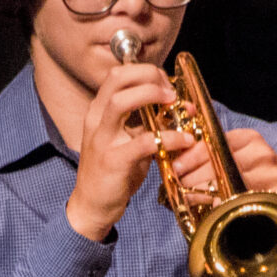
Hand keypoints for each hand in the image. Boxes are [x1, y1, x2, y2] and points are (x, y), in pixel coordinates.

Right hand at [66, 62, 191, 240]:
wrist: (92, 206)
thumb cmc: (114, 171)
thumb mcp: (129, 140)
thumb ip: (149, 122)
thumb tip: (182, 106)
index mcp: (99, 111)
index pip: (118, 74)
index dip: (146, 71)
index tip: (166, 84)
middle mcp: (96, 119)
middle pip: (118, 79)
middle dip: (149, 76)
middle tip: (171, 91)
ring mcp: (102, 139)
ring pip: (121, 102)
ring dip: (151, 95)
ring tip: (173, 103)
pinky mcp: (113, 161)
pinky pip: (142, 142)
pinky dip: (168, 137)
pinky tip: (185, 140)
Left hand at [171, 127, 276, 232]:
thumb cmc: (263, 185)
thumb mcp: (242, 163)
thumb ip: (216, 160)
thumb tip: (178, 167)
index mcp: (249, 140)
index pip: (213, 142)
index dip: (190, 155)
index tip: (175, 168)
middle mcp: (260, 153)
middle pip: (216, 161)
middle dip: (192, 176)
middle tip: (178, 188)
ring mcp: (269, 173)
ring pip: (226, 180)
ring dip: (202, 191)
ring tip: (189, 199)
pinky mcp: (275, 193)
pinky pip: (241, 198)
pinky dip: (222, 205)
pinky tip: (212, 210)